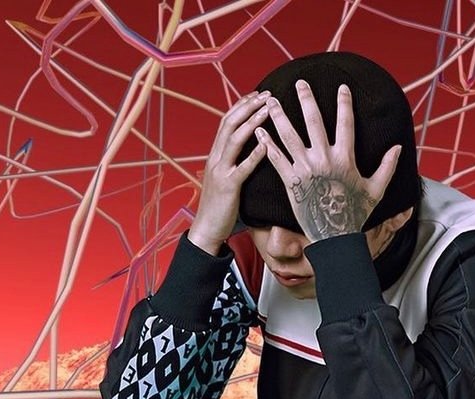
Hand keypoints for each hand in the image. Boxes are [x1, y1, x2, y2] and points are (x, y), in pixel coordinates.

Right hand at [189, 90, 272, 254]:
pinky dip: (254, 154)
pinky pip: (242, 167)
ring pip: (234, 140)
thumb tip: (247, 146)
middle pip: (229, 124)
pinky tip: (266, 144)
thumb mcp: (225, 177)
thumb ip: (232, 160)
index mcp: (215, 155)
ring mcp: (220, 171)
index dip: (241, 105)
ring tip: (268, 110)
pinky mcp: (228, 187)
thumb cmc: (220, 205)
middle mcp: (215, 158)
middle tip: (267, 94)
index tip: (257, 94)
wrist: (206, 228)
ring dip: (252, 122)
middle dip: (248, 106)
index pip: (226, 122)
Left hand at [253, 80, 401, 243]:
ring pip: (290, 137)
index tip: (342, 87)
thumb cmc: (355, 214)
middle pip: (313, 122)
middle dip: (306, 100)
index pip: (346, 123)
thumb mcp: (376, 190)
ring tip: (271, 102)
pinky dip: (267, 145)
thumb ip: (387, 167)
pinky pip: (276, 159)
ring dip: (279, 117)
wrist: (335, 236)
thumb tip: (399, 148)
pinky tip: (259, 132)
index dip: (344, 103)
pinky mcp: (291, 182)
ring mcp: (306, 170)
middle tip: (299, 83)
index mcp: (345, 158)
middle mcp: (324, 159)